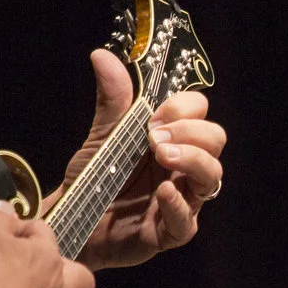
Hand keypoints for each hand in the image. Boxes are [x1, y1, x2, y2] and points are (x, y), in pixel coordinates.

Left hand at [58, 48, 225, 269]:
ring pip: (212, 176)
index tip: (154, 115)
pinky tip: (161, 192)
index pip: (200, 112)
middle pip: (215, 139)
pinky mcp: (170, 231)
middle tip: (155, 136)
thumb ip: (112, 101)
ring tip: (162, 155)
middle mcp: (183, 166)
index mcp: (172, 138)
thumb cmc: (94, 178)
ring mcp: (181, 198)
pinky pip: (188, 220)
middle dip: (191, 132)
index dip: (184, 108)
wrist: (72, 219)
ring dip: (192, 160)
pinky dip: (178, 204)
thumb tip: (102, 56)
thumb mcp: (102, 136)